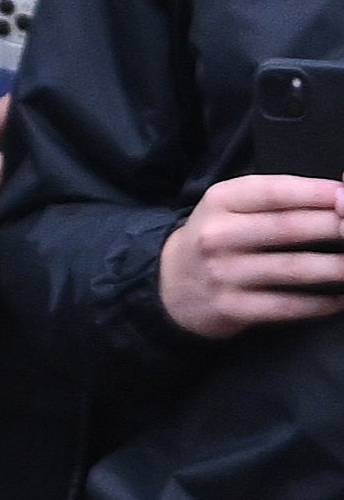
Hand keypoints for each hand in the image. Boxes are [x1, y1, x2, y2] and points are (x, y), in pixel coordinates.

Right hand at [159, 172, 343, 338]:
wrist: (172, 283)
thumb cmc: (217, 238)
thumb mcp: (230, 208)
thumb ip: (276, 201)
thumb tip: (338, 194)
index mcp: (220, 201)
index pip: (274, 192)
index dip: (316, 193)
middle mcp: (219, 234)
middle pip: (289, 228)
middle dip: (336, 227)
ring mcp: (225, 273)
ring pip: (294, 269)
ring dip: (338, 267)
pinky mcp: (234, 307)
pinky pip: (289, 306)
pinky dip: (322, 303)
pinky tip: (341, 298)